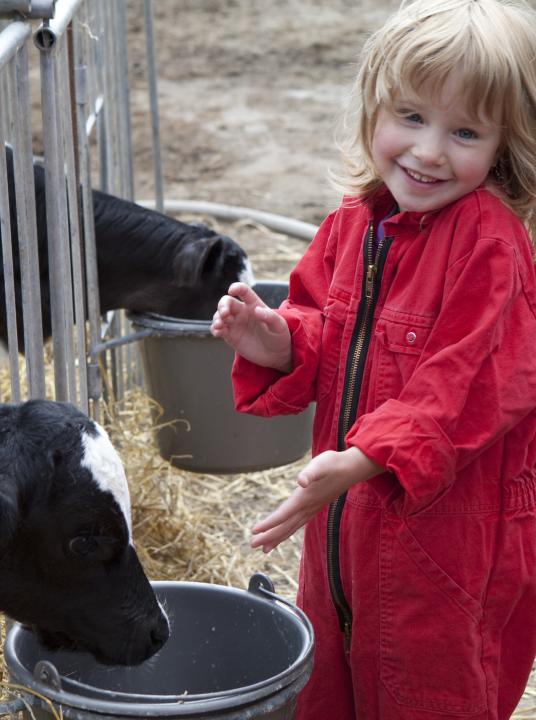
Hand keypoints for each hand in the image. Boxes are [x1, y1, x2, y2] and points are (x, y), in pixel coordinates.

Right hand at [210, 282, 291, 370]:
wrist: (276, 354)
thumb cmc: (279, 336)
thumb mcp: (279, 326)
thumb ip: (269, 317)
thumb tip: (257, 310)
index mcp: (254, 305)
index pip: (244, 291)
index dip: (237, 287)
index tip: (232, 290)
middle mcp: (242, 312)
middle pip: (227, 302)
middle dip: (222, 306)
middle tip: (225, 314)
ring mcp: (235, 324)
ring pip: (219, 315)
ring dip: (216, 318)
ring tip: (220, 325)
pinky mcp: (230, 336)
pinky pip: (218, 329)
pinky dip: (215, 329)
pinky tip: (218, 332)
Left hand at [250, 447, 383, 552]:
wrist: (352, 468)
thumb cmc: (334, 463)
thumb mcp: (321, 463)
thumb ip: (310, 472)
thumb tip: (301, 481)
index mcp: (305, 498)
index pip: (283, 514)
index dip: (269, 523)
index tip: (254, 531)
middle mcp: (308, 507)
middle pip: (286, 526)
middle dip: (269, 536)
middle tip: (253, 545)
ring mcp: (312, 509)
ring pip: (292, 527)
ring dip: (277, 537)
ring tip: (265, 549)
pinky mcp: (315, 507)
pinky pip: (298, 523)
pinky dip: (288, 530)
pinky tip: (284, 533)